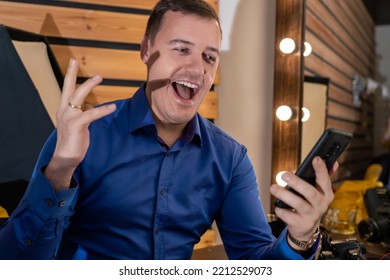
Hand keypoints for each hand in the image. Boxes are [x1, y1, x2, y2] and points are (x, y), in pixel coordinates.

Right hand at [44, 59, 115, 190]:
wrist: (66, 158)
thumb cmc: (73, 142)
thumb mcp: (78, 124)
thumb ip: (83, 114)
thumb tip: (91, 106)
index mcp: (64, 110)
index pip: (67, 90)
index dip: (70, 76)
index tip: (73, 62)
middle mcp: (64, 111)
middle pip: (69, 89)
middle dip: (73, 74)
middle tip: (76, 61)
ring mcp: (68, 118)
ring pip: (78, 97)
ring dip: (89, 85)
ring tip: (99, 77)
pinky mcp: (75, 125)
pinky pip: (90, 114)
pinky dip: (102, 110)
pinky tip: (112, 107)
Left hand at [270, 157, 337, 246]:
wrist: (306, 228)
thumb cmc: (310, 203)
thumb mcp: (319, 192)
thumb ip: (324, 177)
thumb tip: (335, 162)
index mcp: (326, 193)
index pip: (325, 179)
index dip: (321, 169)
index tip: (316, 158)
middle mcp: (321, 204)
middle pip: (310, 192)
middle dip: (297, 182)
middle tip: (284, 174)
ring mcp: (312, 215)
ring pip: (299, 204)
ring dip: (285, 195)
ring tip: (273, 188)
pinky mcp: (302, 224)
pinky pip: (289, 216)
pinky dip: (281, 210)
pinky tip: (277, 207)